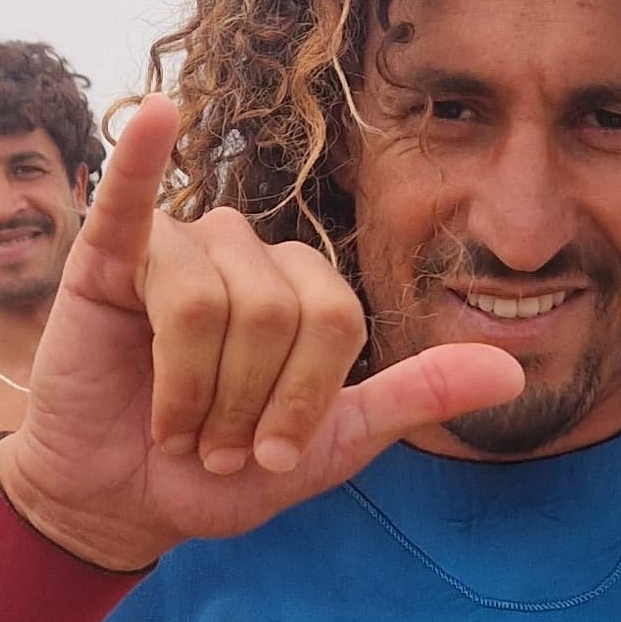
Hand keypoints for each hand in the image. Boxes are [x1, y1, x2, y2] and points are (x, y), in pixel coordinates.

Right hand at [0, 95, 521, 574]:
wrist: (120, 503)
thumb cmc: (218, 473)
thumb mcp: (332, 445)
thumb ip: (413, 399)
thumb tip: (512, 374)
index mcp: (303, 287)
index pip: (336, 321)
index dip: (302, 398)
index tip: (267, 457)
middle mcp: (246, 252)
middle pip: (275, 313)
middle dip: (242, 403)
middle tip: (210, 444)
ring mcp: (178, 245)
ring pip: (208, 305)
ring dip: (190, 393)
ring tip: (172, 426)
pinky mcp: (108, 255)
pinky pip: (133, 199)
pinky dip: (143, 158)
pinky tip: (155, 118)